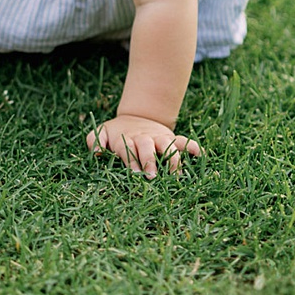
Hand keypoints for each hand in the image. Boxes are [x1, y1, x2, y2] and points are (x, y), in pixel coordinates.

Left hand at [87, 114, 202, 178]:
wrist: (135, 118)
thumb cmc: (116, 133)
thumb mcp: (102, 133)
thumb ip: (95, 141)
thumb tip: (99, 152)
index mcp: (126, 140)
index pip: (128, 150)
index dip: (131, 162)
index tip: (134, 174)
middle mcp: (144, 139)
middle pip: (147, 148)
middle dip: (150, 161)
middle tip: (151, 176)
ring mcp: (159, 138)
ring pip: (168, 145)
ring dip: (172, 158)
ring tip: (175, 174)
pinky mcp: (171, 139)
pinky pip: (184, 141)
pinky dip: (192, 146)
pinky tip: (199, 155)